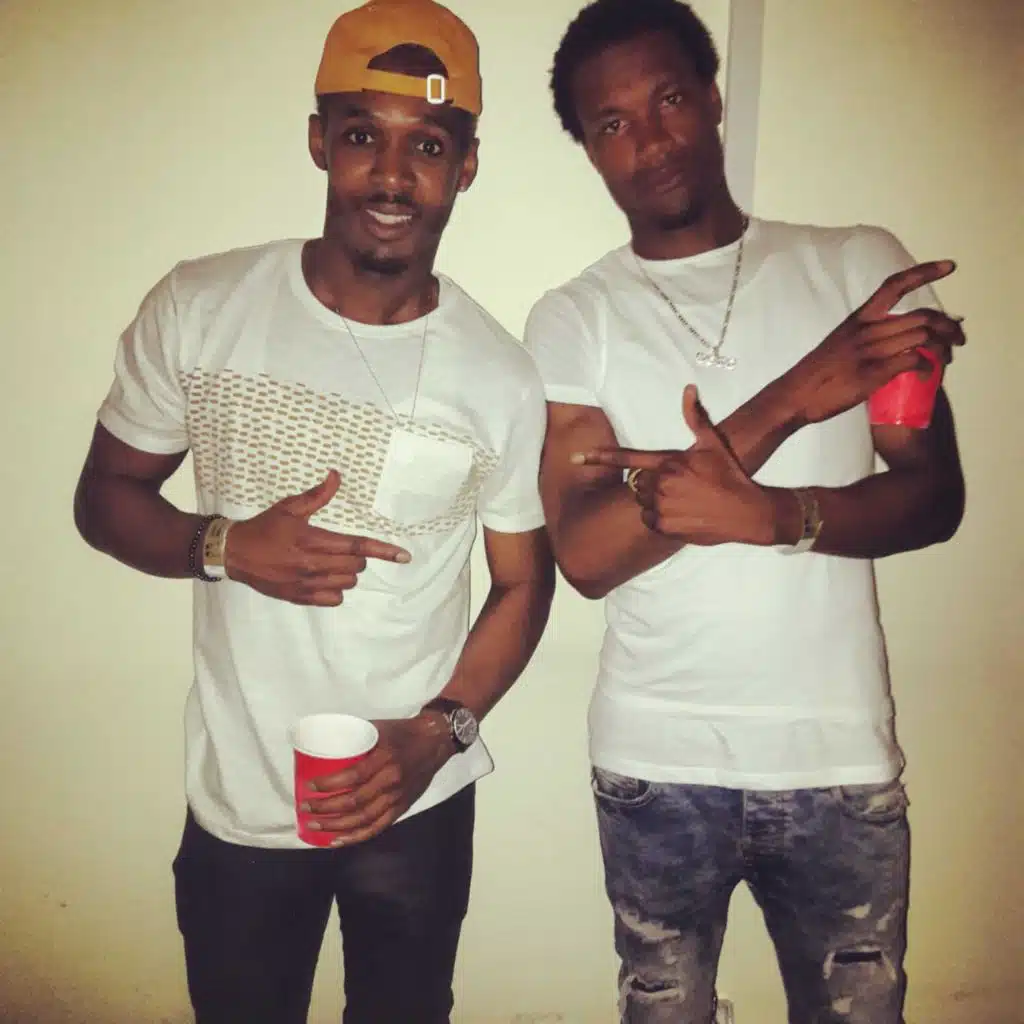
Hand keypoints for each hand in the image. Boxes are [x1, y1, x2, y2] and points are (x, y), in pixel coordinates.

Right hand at [224, 470, 410, 605]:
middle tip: (340, 548)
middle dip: (357, 556)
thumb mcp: (289, 507)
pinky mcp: (300, 597)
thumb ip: (317, 495)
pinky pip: (334, 599)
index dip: (383, 550)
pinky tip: (325, 578)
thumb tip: (336, 476)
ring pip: (348, 583)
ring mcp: (306, 584)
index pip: (356, 546)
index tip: (404, 555)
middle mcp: (311, 565)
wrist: (235, 554)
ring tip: (330, 562)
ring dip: (347, 572)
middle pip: (355, 566)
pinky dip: (336, 589)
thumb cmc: (264, 527)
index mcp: (312, 540)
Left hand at [300, 716, 452, 845]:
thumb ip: (355, 739)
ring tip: (315, 824)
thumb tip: (325, 745)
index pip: (353, 776)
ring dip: (336, 825)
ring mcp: (397, 797)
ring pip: (363, 819)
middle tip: (306, 806)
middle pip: (355, 801)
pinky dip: (356, 836)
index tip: (310, 786)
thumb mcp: (378, 728)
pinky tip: (337, 840)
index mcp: (385, 758)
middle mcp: (392, 781)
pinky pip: (377, 827)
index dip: (329, 784)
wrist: (435, 741)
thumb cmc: (403, 731)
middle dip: (326, 807)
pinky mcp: (402, 808)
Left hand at [574, 385, 779, 545]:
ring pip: (642, 502)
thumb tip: (688, 388)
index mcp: (669, 462)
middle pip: (637, 483)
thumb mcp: (712, 443)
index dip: (599, 458)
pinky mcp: (666, 527)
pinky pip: (649, 521)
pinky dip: (658, 519)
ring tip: (680, 500)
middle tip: (677, 485)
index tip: (576, 457)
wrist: (746, 512)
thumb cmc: (729, 475)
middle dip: (651, 484)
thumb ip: (695, 417)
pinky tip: (680, 515)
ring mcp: (663, 507)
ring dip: (654, 502)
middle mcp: (662, 484)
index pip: (627, 458)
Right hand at [785, 260, 964, 424]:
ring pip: (922, 336)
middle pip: (921, 316)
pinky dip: (927, 366)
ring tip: (946, 360)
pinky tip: (927, 374)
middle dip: (949, 326)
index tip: (950, 266)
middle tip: (959, 339)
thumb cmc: (817, 374)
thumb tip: (895, 344)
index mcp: (858, 319)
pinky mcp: (873, 372)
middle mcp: (866, 330)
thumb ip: (867, 339)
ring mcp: (870, 351)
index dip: (924, 272)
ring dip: (943, 348)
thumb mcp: (841, 345)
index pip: (894, 286)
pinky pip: (913, 360)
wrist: (795, 396)